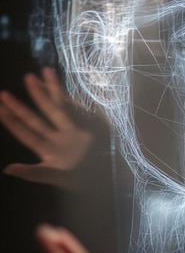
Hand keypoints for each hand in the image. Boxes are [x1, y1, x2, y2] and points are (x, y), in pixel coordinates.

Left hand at [0, 67, 93, 190]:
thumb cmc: (80, 180)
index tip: (0, 107)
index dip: (14, 122)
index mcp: (49, 151)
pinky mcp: (90, 128)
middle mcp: (59, 138)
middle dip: (30, 100)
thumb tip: (7, 169)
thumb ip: (33, 173)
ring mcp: (73, 132)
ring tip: (42, 72)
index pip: (27, 133)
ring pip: (59, 109)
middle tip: (20, 81)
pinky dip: (70, 99)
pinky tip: (60, 87)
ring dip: (50, 91)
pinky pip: (77, 111)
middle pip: (41, 117)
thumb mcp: (54, 177)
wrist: (106, 179)